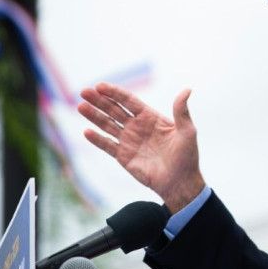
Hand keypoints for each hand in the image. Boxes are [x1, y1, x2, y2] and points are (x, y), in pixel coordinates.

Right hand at [77, 83, 204, 213]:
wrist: (180, 183)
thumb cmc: (187, 156)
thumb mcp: (187, 131)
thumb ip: (182, 111)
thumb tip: (187, 89)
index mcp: (151, 117)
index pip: (129, 101)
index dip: (114, 92)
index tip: (100, 86)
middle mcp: (137, 126)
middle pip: (114, 109)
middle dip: (99, 100)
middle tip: (84, 91)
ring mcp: (129, 141)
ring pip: (107, 125)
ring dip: (94, 116)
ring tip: (80, 106)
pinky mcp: (124, 156)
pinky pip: (108, 145)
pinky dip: (97, 139)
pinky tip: (87, 132)